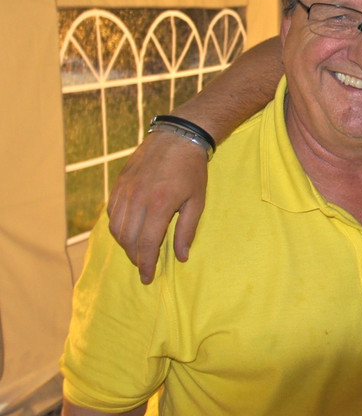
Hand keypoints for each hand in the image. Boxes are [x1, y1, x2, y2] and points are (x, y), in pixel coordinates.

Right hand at [106, 131, 208, 282]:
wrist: (177, 137)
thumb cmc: (192, 170)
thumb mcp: (197, 201)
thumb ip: (186, 231)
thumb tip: (181, 257)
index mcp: (159, 205)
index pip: (146, 244)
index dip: (145, 264)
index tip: (147, 277)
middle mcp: (137, 199)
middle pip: (128, 239)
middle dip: (135, 258)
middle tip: (144, 267)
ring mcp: (125, 190)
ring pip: (116, 227)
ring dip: (124, 244)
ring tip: (136, 252)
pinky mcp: (119, 184)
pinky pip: (111, 212)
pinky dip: (117, 227)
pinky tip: (127, 231)